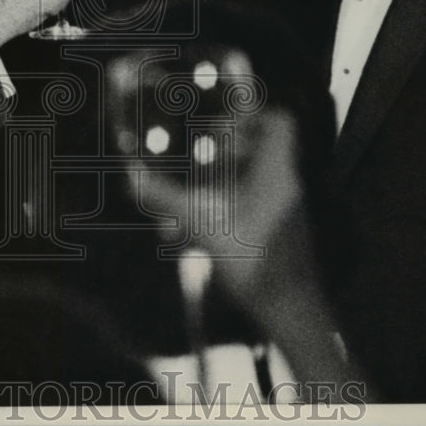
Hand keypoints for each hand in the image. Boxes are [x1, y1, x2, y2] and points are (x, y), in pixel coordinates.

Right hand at [132, 108, 369, 394]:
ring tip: (198, 183)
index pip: (281, 124)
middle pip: (267, 148)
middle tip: (202, 150)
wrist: (292, 313)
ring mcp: (287, 210)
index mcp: (278, 173)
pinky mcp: (281, 232)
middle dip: (234, 145)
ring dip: (232, 176)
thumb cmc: (258, 264)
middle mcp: (286, 186)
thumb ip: (170, 202)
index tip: (223, 120)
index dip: (255, 113)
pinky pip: (258, 202)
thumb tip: (134, 181)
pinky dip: (234, 203)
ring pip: (260, 177)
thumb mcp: (206, 229)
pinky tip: (208, 221)